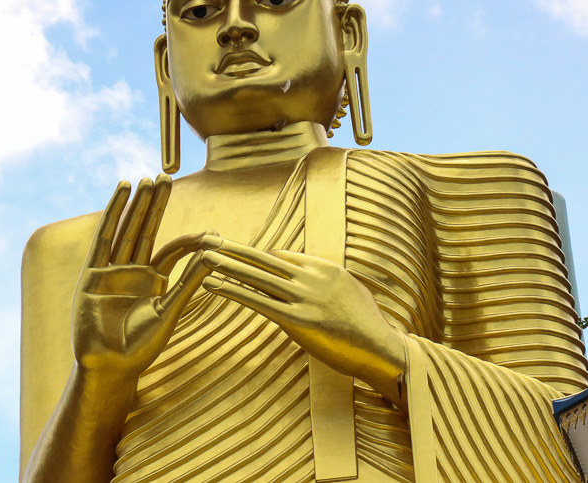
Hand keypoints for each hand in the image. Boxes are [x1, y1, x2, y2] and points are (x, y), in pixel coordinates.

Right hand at [71, 175, 214, 381]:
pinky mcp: (93, 273)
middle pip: (146, 229)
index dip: (190, 239)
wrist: (110, 367)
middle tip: (167, 176)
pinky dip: (113, 213)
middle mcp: (133, 272)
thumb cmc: (141, 347)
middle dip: (156, 204)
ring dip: (137, 204)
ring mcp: (112, 270)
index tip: (211, 232)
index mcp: (153, 282)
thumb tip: (215, 253)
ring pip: (127, 229)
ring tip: (146, 179)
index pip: (172, 250)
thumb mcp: (170, 311)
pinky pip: (104, 237)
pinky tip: (122, 192)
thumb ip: (189, 281)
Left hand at [200, 238, 405, 403]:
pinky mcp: (297, 321)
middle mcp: (312, 278)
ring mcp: (304, 298)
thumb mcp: (350, 291)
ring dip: (227, 265)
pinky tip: (215, 285)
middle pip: (264, 259)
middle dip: (234, 249)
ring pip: (257, 276)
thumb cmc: (367, 326)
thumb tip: (308, 274)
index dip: (254, 256)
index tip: (233, 251)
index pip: (281, 257)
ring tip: (204, 257)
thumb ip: (327, 280)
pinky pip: (258, 301)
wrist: (383, 349)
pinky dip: (233, 291)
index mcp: (324, 268)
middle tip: (209, 239)